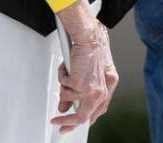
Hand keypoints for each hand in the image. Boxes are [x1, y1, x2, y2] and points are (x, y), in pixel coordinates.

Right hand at [53, 0, 114, 132]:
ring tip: (68, 72)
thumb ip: (78, 94)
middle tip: (57, 121)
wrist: (90, 38)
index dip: (81, 120)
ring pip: (67, 98)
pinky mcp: (79, 84)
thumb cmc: (90, 51)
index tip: (71, 124)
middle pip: (81, 117)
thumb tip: (64, 107)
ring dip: (63, 86)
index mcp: (105, 90)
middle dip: (66, 121)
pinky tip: (68, 66)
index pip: (94, 113)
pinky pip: (63, 85)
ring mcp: (90, 90)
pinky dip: (62, 75)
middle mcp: (100, 93)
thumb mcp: (86, 76)